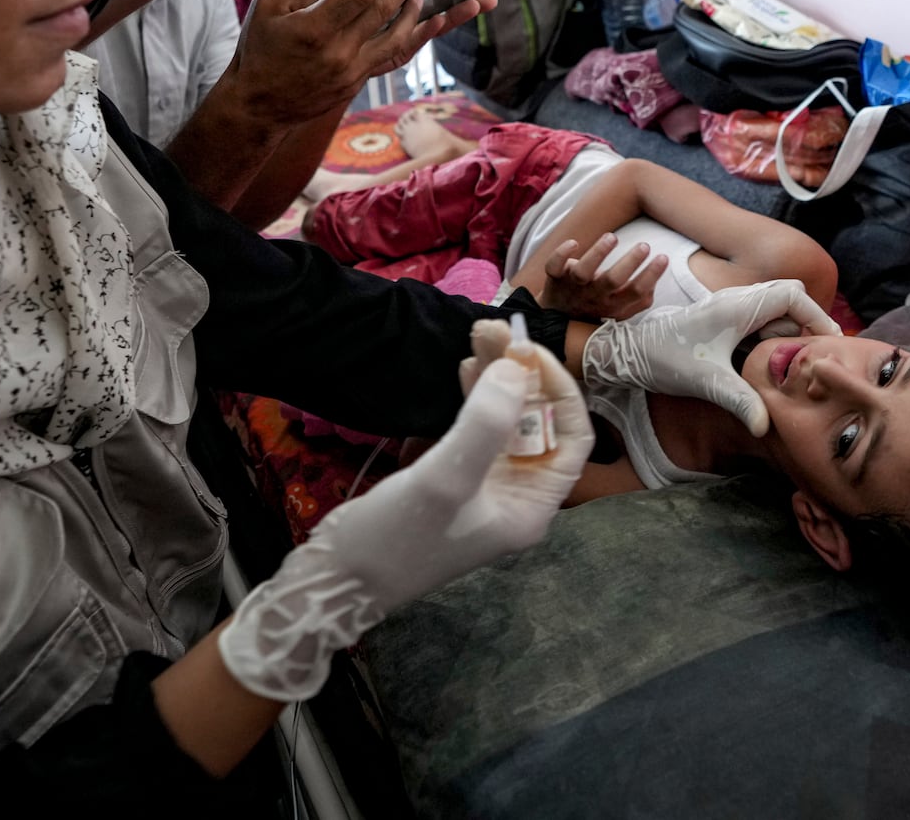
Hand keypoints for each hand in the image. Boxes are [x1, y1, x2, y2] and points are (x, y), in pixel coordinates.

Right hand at [212, 0, 493, 129]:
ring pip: (400, 39)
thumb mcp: (266, 7)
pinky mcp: (359, 82)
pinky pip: (394, 58)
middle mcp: (339, 53)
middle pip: (384, 12)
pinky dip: (415, 40)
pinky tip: (433, 26)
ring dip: (423, 16)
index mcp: (315, 30)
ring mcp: (353, 71)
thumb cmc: (258, 51)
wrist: (257, 106)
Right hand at [218, 328, 591, 700]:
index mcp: (533, 506)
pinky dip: (475, 398)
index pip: (571, 436)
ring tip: (475, 335)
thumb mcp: (445, 478)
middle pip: (537, 422)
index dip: (557, 389)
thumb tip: (517, 368)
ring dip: (496, 379)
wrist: (338, 580)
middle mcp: (517, 496)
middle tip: (491, 327)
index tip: (524, 351)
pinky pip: (478, 430)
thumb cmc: (398, 538)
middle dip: (519, 374)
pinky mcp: (454, 480)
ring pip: (506, 420)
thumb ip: (486, 423)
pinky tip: (464, 370)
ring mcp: (485, 488)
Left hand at [538, 233, 666, 321]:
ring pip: (583, 272)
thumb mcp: (620, 312)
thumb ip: (639, 300)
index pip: (636, 292)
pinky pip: (553, 266)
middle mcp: (594, 296)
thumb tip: (654, 282)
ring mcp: (573, 287)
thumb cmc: (595, 309)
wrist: (556, 321)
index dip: (650, 276)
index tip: (663, 257)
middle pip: (612, 281)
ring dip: (598, 253)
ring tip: (612, 237)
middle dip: (630, 263)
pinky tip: (574, 243)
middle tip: (645, 246)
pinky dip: (561, 254)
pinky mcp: (555, 278)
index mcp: (613, 304)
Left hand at [579, 279, 841, 437]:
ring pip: (774, 313)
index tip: (831, 342)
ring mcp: (728, 310)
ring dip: (786, 336)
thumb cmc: (663, 358)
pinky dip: (770, 340)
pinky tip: (766, 367)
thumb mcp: (705, 382)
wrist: (625, 353)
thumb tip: (765, 428)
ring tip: (791, 368)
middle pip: (789, 302)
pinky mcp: (721, 322)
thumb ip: (739, 401)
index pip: (793, 296)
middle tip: (810, 361)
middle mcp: (736, 301)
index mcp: (737, 306)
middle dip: (804, 328)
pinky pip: (758, 323)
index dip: (817, 315)